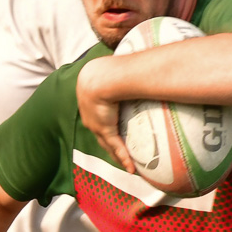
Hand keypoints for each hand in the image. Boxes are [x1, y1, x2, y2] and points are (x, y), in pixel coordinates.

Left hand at [75, 58, 135, 172]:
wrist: (102, 75)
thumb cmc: (112, 66)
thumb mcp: (116, 69)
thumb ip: (127, 71)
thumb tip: (141, 63)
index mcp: (90, 100)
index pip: (99, 117)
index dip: (105, 126)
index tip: (113, 131)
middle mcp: (90, 115)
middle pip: (101, 136)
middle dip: (110, 146)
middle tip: (121, 154)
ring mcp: (96, 123)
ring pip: (107, 145)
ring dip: (118, 156)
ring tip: (128, 165)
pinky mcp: (104, 128)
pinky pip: (116, 147)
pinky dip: (124, 158)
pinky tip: (132, 168)